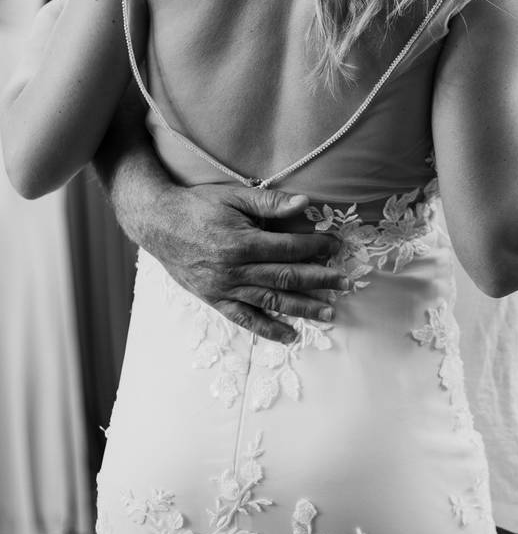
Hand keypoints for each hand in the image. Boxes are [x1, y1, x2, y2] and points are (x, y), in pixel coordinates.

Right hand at [145, 183, 346, 342]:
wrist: (155, 222)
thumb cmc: (197, 206)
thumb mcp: (233, 196)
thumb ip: (269, 202)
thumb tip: (304, 203)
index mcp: (241, 243)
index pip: (290, 249)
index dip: (316, 248)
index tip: (335, 247)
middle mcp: (235, 270)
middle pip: (286, 278)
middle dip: (320, 281)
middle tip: (346, 284)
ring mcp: (224, 288)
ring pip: (271, 301)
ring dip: (303, 308)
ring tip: (329, 312)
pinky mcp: (215, 299)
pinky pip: (245, 319)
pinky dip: (269, 329)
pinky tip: (291, 336)